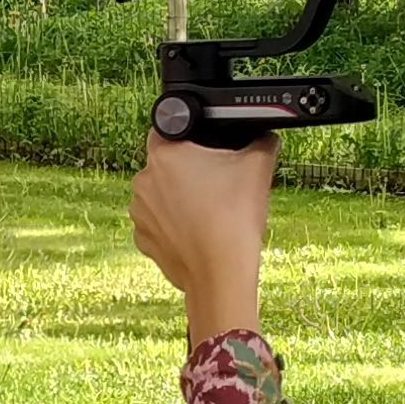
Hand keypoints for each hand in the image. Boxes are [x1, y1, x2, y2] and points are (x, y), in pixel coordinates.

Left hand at [131, 134, 273, 344]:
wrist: (221, 274)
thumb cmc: (234, 219)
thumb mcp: (258, 167)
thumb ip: (261, 141)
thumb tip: (265, 136)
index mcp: (165, 154)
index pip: (168, 129)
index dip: (189, 136)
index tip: (205, 149)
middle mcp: (143, 180)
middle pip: (166, 165)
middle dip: (188, 170)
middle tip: (216, 183)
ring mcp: (140, 212)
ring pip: (160, 195)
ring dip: (179, 198)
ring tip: (210, 210)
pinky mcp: (143, 239)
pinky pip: (158, 223)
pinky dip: (174, 225)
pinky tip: (198, 230)